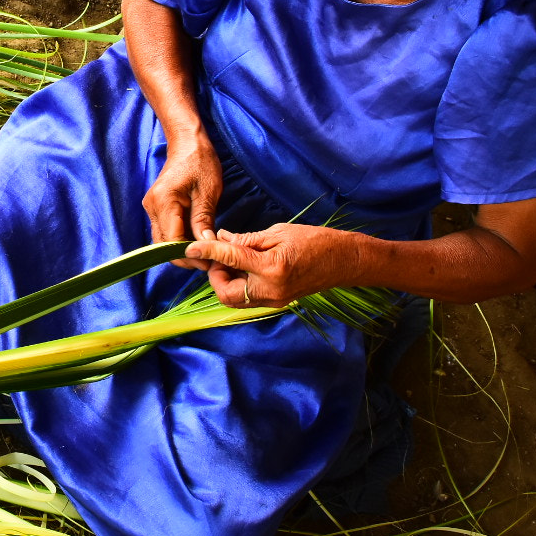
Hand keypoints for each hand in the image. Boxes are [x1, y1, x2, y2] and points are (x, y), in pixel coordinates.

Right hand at [142, 132, 221, 266]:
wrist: (187, 143)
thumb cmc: (200, 162)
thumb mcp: (208, 191)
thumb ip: (203, 220)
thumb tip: (205, 246)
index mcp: (164, 202)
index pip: (171, 241)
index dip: (189, 255)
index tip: (209, 261)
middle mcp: (152, 207)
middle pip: (163, 245)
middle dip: (185, 256)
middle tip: (208, 261)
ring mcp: (152, 208)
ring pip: (163, 240)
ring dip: (182, 249)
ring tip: (205, 251)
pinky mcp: (156, 208)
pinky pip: (166, 230)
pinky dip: (180, 239)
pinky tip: (197, 239)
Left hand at [185, 224, 362, 307]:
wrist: (345, 261)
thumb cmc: (316, 241)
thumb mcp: (279, 232)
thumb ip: (247, 239)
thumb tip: (221, 238)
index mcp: (272, 268)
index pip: (229, 259)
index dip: (207, 251)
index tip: (190, 246)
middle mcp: (271, 290)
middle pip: (225, 294)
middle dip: (215, 277)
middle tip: (218, 258)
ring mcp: (275, 300)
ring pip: (235, 300)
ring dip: (225, 283)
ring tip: (230, 262)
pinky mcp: (278, 303)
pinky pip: (248, 299)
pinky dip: (239, 286)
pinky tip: (243, 269)